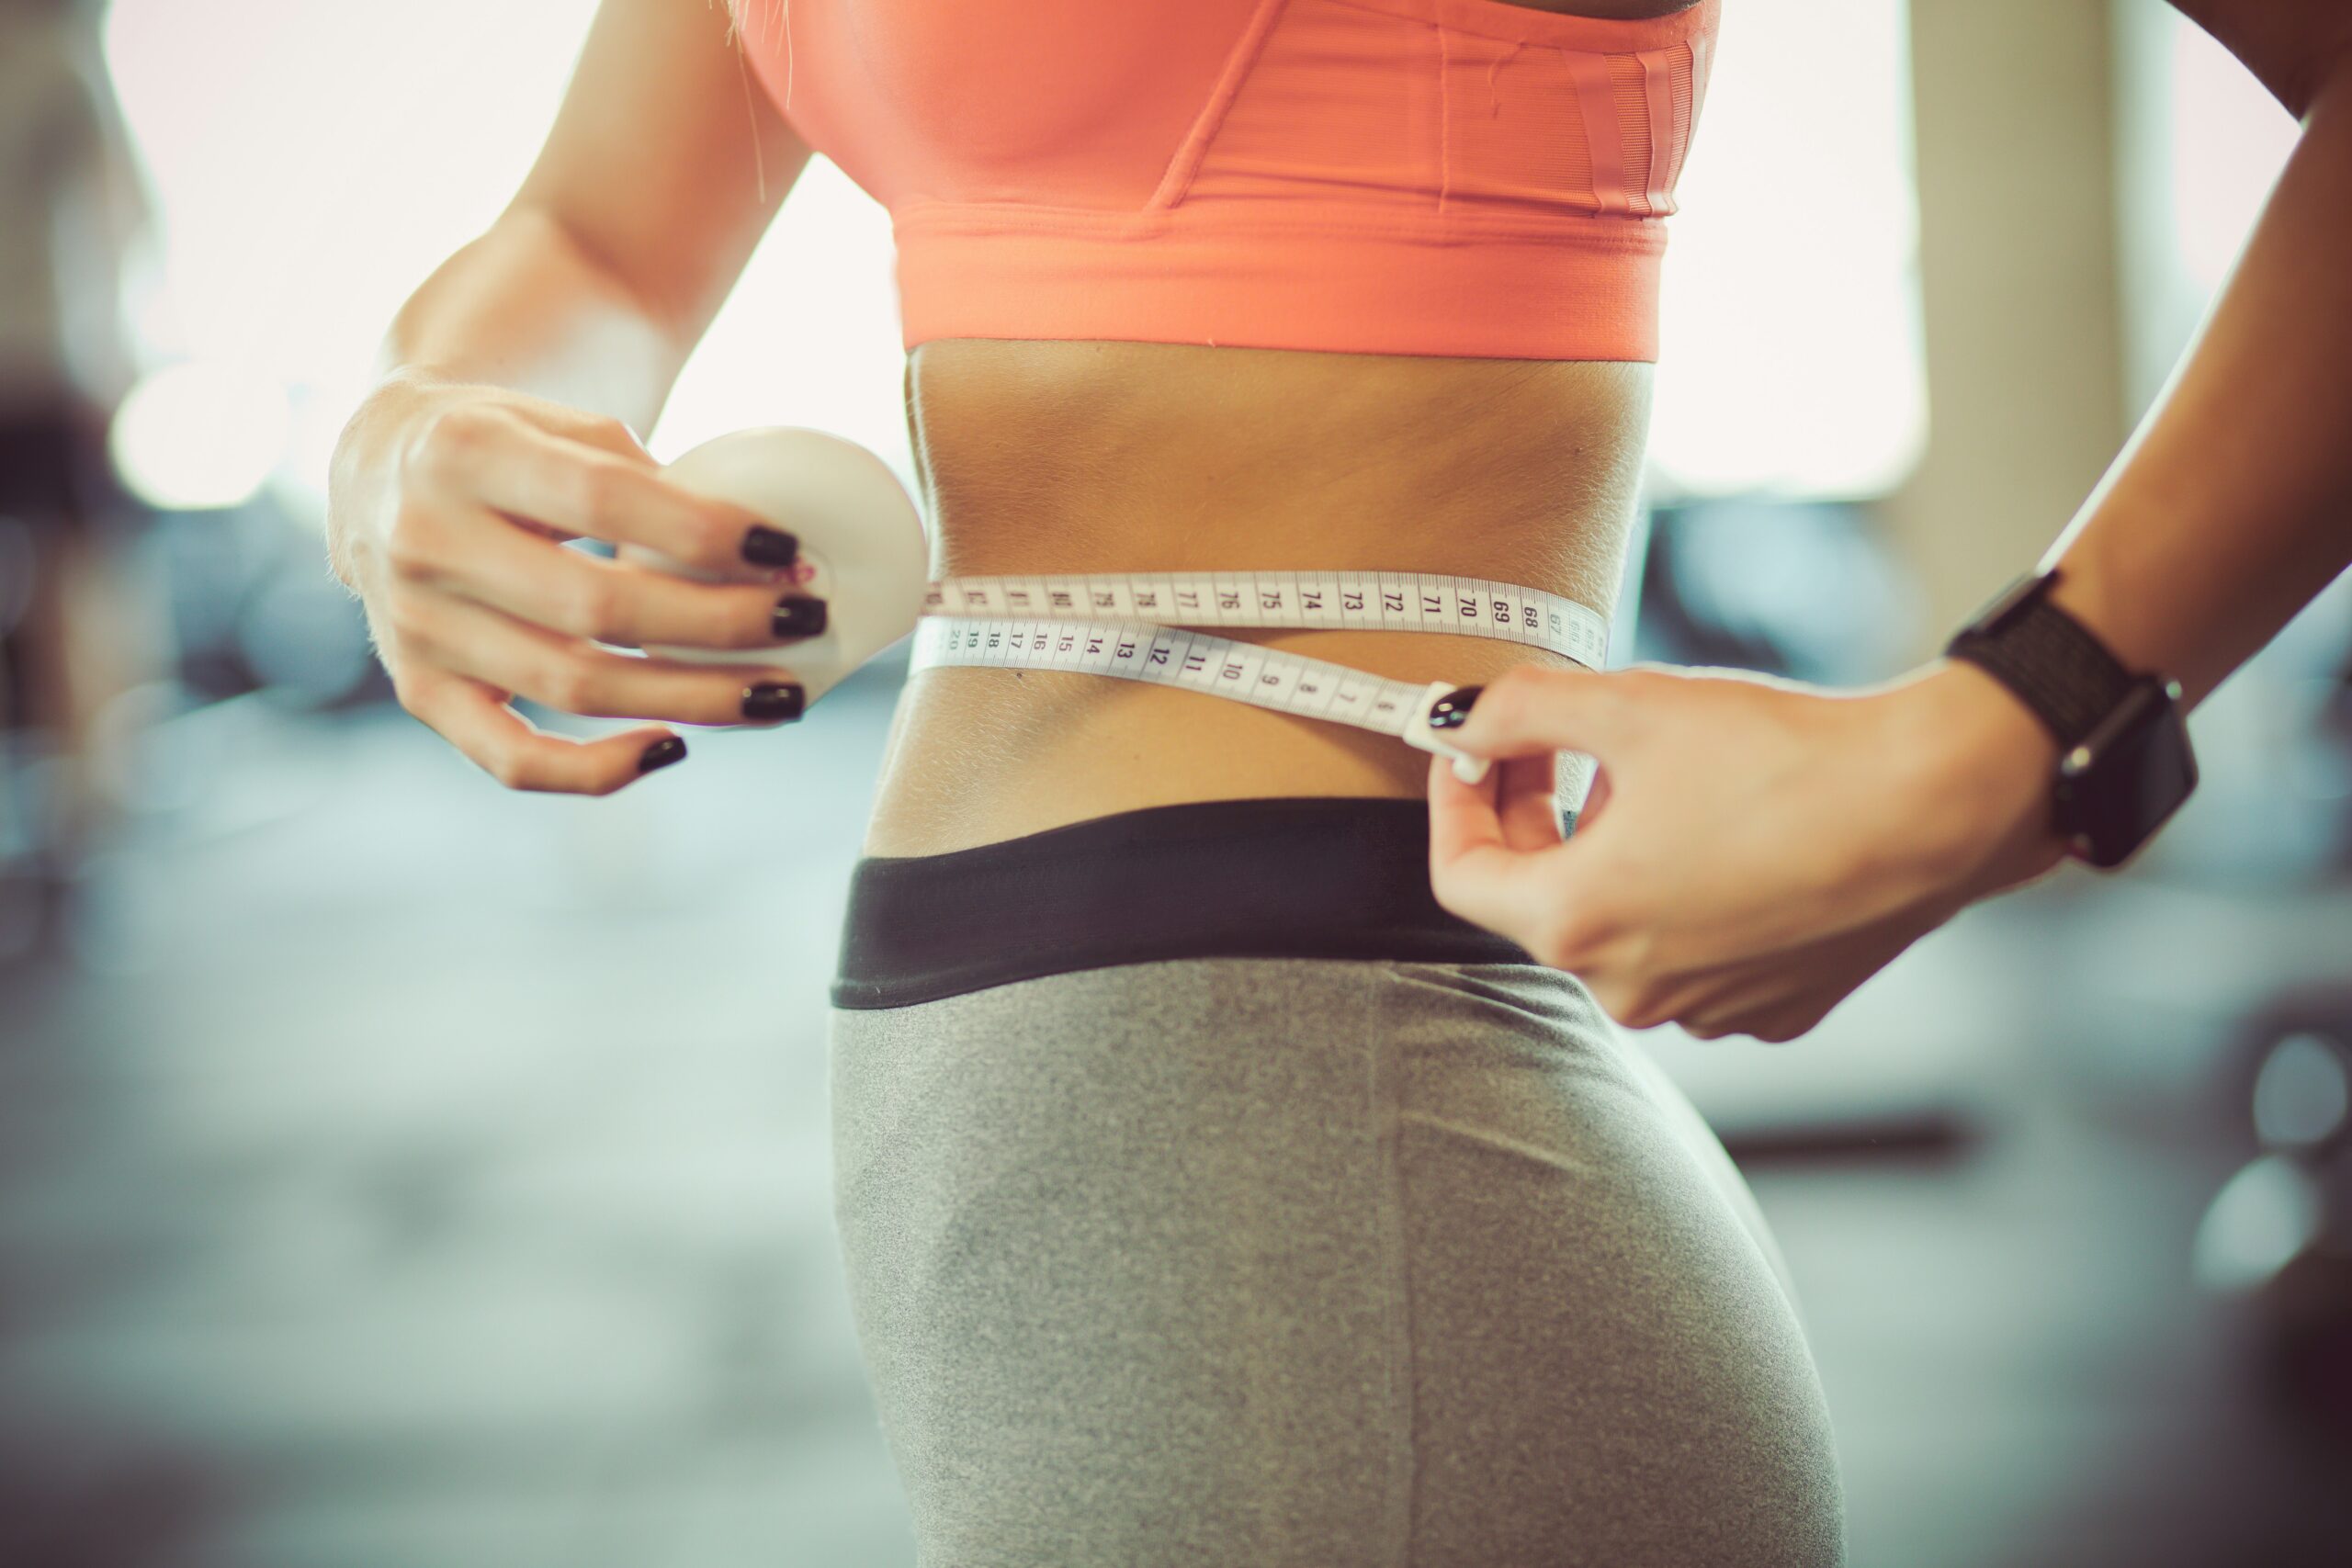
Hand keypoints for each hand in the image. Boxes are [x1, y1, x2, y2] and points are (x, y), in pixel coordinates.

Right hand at [327, 373, 825, 793]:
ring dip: (694, 699)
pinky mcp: (421, 692)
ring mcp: (418, 627)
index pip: (603, 497)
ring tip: (780, 694)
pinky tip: (676, 746)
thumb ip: (647, 473)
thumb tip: (766, 554)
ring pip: (575, 688)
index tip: (786, 549)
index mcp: (464, 452)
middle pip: (597, 607)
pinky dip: (599, 769)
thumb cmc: (508, 444)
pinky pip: (514, 760)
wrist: (380, 473)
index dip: (703, 530)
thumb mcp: (561, 421)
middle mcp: (426, 543)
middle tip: (804, 620)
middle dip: (720, 622)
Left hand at [1425, 659, 2073, 1040]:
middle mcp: (1630, 990)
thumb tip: (1457, 717)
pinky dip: (1685, 890)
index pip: (1461, 876)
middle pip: (1540, 899)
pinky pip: (1693, 948)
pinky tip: (1729, 829)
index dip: (1455, 799)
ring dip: (1614, 850)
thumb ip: (1521, 710)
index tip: (1472, 744)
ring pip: (1619, 922)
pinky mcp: (1769, 1009)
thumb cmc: (1785, 758)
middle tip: (1559, 739)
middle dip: (1537, 813)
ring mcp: (1704, 1012)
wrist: (1935, 804)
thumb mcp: (1630, 706)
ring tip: (1664, 775)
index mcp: (1577, 925)